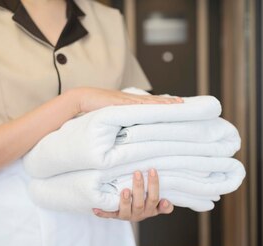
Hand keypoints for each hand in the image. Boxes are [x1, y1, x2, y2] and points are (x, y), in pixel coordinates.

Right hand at [66, 87, 182, 113]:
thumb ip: (121, 120)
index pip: (150, 103)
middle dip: (168, 101)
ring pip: (148, 101)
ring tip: (175, 104)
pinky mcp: (119, 102)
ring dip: (162, 102)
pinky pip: (135, 104)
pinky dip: (147, 104)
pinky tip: (156, 105)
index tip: (175, 105)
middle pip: (153, 100)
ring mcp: (125, 100)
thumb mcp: (111, 115)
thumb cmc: (93, 108)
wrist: (80, 98)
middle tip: (182, 103)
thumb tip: (129, 131)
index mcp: (129, 102)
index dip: (163, 103)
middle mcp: (130, 99)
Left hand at [93, 169, 173, 220]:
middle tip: (137, 173)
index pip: (154, 198)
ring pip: (126, 211)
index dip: (154, 185)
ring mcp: (126, 215)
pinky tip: (96, 208)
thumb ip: (164, 206)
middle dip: (139, 188)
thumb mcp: (157, 205)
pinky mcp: (115, 216)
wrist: (132, 214)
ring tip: (125, 190)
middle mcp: (139, 214)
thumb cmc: (146, 203)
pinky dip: (102, 213)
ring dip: (125, 201)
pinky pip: (108, 215)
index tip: (152, 170)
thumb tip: (167, 202)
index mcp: (151, 209)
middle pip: (140, 203)